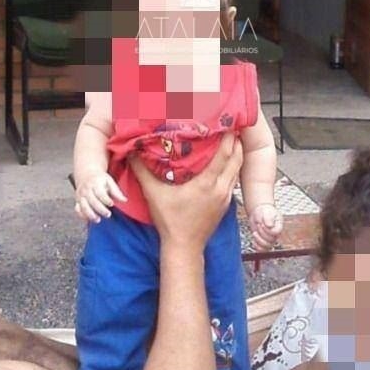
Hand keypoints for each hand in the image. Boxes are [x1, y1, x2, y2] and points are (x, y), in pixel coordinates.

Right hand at [74, 171, 126, 222]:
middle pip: (92, 201)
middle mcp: (86, 190)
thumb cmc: (99, 179)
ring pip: (83, 206)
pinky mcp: (77, 200)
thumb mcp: (109, 181)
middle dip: (100, 209)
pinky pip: (78, 209)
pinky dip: (82, 215)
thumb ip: (116, 191)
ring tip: (98, 219)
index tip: (112, 204)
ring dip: (90, 214)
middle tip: (108, 214)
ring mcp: (80, 195)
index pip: (100, 193)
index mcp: (95, 184)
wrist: (87, 174)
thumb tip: (124, 200)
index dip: (106, 200)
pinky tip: (88, 219)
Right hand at [130, 132, 243, 250]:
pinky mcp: (225, 204)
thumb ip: (142, 171)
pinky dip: (233, 167)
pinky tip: (226, 162)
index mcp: (207, 184)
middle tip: (232, 125)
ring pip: (237, 170)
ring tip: (231, 139)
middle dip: (236, 141)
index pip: (224, 155)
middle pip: (236, 159)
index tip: (228, 121)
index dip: (228, 137)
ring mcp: (225, 197)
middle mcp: (220, 189)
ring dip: (236, 154)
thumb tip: (131, 151)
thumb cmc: (169, 221)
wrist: (184, 248)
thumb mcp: (153, 194)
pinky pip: (233, 180)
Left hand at [248, 203, 282, 251]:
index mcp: (278, 226)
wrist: (259, 213)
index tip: (262, 224)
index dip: (267, 230)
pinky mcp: (263, 242)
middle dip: (262, 233)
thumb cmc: (264, 211)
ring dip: (259, 240)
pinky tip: (254, 240)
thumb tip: (269, 225)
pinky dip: (257, 247)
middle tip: (258, 225)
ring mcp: (269, 239)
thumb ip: (268, 217)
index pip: (276, 232)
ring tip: (255, 232)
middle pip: (271, 240)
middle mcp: (275, 234)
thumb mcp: (266, 211)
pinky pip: (263, 250)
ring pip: (267, 246)